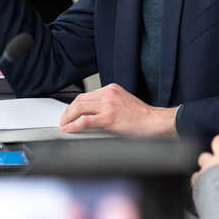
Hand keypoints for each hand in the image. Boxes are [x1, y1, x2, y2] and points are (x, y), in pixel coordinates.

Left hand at [59, 83, 178, 137]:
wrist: (154, 122)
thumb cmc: (142, 116)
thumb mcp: (123, 103)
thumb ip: (108, 104)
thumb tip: (92, 114)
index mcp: (111, 89)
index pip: (87, 94)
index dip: (75, 105)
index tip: (70, 112)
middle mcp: (108, 94)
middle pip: (80, 99)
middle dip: (68, 111)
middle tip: (63, 120)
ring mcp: (108, 105)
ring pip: (80, 108)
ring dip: (68, 117)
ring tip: (64, 125)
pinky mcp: (109, 118)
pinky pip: (85, 121)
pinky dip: (74, 125)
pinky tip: (70, 129)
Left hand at [194, 134, 218, 187]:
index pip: (217, 141)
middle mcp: (210, 163)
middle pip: (204, 156)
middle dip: (208, 159)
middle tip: (215, 163)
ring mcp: (202, 175)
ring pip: (198, 172)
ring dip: (203, 174)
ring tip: (209, 180)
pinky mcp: (198, 187)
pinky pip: (196, 185)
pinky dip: (200, 187)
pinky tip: (206, 190)